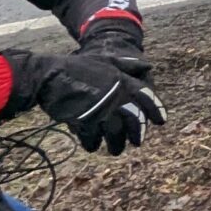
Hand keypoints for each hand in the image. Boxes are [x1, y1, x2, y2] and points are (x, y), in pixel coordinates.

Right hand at [2, 49, 165, 155]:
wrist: (48, 75)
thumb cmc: (77, 67)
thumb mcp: (105, 61)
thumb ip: (127, 65)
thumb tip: (148, 67)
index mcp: (123, 81)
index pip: (146, 98)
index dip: (156, 110)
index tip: (161, 122)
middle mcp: (116, 97)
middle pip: (134, 121)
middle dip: (137, 134)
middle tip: (137, 142)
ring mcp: (101, 110)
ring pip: (116, 134)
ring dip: (117, 144)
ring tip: (116, 150)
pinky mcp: (85, 122)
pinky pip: (93, 139)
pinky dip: (93, 144)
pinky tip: (93, 146)